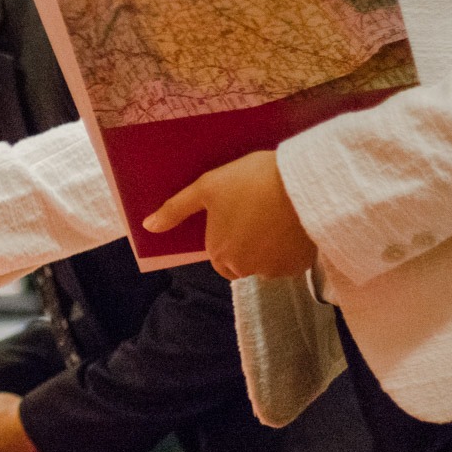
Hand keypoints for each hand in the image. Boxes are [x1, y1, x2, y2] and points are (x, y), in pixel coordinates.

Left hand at [143, 150, 315, 279]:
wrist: (302, 183)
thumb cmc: (249, 181)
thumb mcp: (206, 188)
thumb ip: (176, 209)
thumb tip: (148, 226)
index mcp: (220, 253)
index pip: (218, 258)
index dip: (226, 239)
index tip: (238, 219)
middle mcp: (245, 269)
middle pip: (242, 264)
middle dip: (246, 248)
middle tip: (258, 217)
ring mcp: (275, 270)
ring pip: (268, 265)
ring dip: (269, 250)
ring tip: (277, 219)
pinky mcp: (301, 266)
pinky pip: (291, 262)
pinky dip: (291, 250)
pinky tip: (294, 226)